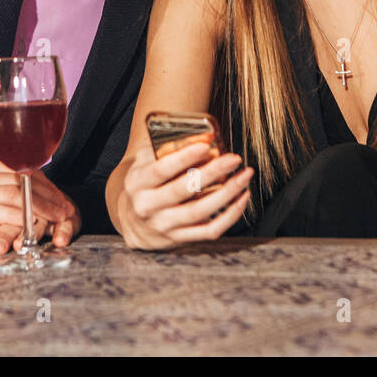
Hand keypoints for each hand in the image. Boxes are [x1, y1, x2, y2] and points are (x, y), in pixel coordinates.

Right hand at [0, 172, 81, 254]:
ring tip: (54, 220)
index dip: (47, 185)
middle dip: (47, 197)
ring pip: (12, 194)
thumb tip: (46, 196)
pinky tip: (30, 226)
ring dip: (38, 208)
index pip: (24, 170)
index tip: (63, 200)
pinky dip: (17, 218)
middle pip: (21, 180)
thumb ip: (9, 192)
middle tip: (64, 211)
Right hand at [119, 138, 253, 249]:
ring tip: (244, 176)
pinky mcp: (180, 239)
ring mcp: (164, 226)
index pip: (161, 170)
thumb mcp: (144, 163)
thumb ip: (165, 148)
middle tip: (233, 159)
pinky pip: (210, 230)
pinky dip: (230, 215)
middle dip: (212, 172)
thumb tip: (203, 137)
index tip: (205, 146)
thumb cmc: (144, 185)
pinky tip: (242, 197)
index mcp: (138, 183)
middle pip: (183, 190)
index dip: (183, 158)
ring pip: (200, 211)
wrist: (132, 223)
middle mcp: (148, 206)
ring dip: (227, 193)